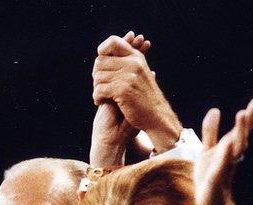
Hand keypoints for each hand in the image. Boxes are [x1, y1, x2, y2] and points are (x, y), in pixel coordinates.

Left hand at [93, 32, 181, 151]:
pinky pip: (99, 90)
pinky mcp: (123, 90)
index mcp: (136, 57)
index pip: (113, 41)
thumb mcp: (138, 74)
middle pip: (100, 61)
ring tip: (102, 96)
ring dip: (96, 88)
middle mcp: (133, 63)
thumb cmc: (143, 97)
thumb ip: (124, 63)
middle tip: (100, 86)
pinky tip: (101, 102)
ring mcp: (129, 76)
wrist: (156, 116)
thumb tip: (102, 53)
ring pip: (97, 77)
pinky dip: (97, 97)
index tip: (101, 65)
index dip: (102, 50)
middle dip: (96, 75)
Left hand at [193, 96, 252, 204]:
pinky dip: (225, 154)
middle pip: (241, 137)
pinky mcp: (216, 178)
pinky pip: (222, 165)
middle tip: (250, 106)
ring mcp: (225, 167)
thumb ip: (211, 132)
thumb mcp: (207, 150)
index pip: (242, 129)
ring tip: (241, 115)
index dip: (252, 115)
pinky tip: (227, 144)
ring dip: (239, 132)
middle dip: (247, 122)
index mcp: (230, 148)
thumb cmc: (210, 176)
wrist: (209, 203)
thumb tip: (215, 110)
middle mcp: (231, 156)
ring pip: (235, 148)